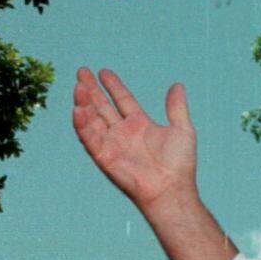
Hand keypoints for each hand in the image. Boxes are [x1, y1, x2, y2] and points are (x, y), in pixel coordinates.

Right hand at [72, 67, 196, 213]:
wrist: (171, 188)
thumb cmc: (179, 163)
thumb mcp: (182, 129)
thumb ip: (176, 107)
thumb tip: (177, 85)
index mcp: (140, 124)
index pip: (122, 100)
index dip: (113, 86)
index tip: (103, 72)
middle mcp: (123, 132)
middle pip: (103, 106)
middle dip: (91, 89)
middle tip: (81, 71)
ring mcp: (112, 143)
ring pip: (93, 119)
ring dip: (84, 103)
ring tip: (79, 86)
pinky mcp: (104, 156)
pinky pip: (90, 138)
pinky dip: (83, 124)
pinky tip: (78, 109)